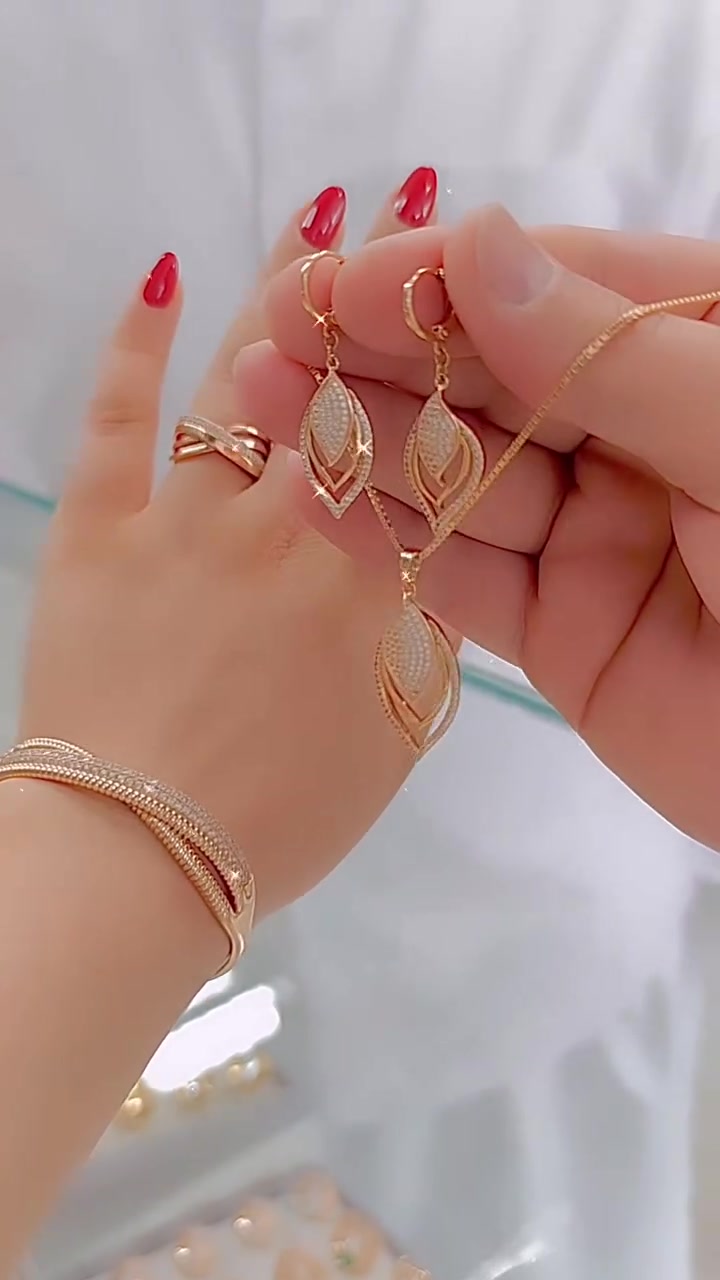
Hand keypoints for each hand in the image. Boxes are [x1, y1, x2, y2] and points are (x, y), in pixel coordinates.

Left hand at [20, 175, 437, 921]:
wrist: (139, 856)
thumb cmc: (279, 819)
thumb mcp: (395, 740)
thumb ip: (425, 640)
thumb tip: (432, 562)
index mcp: (370, 583)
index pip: (424, 448)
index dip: (453, 363)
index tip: (471, 304)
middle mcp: (288, 528)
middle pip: (348, 387)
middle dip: (383, 293)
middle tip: (410, 212)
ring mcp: (187, 521)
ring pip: (246, 381)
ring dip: (284, 291)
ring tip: (316, 214)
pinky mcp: (99, 529)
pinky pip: (116, 420)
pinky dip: (134, 346)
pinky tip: (161, 276)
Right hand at [235, 207, 719, 850]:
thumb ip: (618, 357)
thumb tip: (479, 249)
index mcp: (704, 356)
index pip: (559, 292)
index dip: (443, 279)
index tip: (335, 279)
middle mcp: (647, 437)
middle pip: (497, 379)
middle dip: (384, 354)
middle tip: (272, 335)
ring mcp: (603, 536)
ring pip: (467, 476)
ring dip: (367, 440)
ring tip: (264, 402)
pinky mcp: (566, 632)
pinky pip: (467, 577)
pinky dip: (390, 544)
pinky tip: (313, 502)